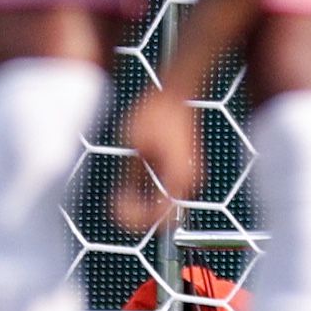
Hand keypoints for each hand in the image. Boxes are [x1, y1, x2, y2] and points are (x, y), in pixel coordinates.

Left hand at [109, 86, 204, 234]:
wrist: (176, 94)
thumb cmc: (156, 113)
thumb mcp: (135, 147)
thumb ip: (132, 178)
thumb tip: (124, 199)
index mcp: (179, 175)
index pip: (160, 215)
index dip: (136, 217)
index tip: (118, 206)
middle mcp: (190, 180)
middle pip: (164, 215)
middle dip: (140, 212)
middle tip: (120, 202)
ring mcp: (191, 176)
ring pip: (166, 206)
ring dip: (145, 204)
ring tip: (126, 192)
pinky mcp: (187, 171)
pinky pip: (168, 194)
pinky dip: (152, 195)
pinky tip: (137, 183)